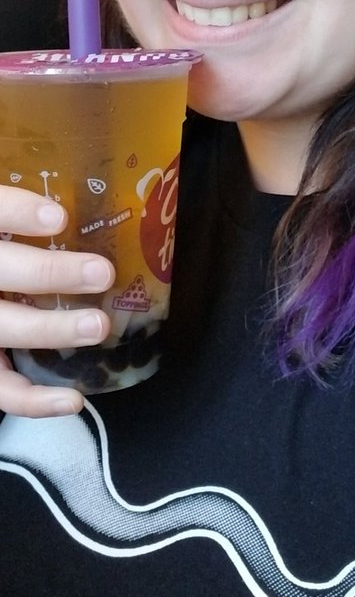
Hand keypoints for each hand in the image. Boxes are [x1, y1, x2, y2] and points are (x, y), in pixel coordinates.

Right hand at [0, 185, 114, 417]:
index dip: (17, 212)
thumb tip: (78, 196)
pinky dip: (34, 400)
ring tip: (98, 325)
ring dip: (51, 329)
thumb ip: (24, 209)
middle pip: (1, 270)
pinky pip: (1, 387)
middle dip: (50, 274)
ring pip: (3, 327)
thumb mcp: (8, 220)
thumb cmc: (10, 250)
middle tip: (101, 273)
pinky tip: (73, 399)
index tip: (59, 216)